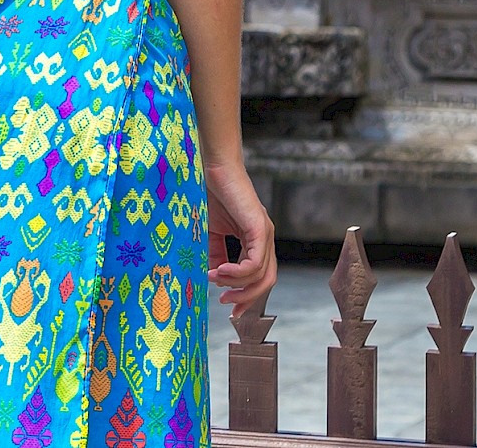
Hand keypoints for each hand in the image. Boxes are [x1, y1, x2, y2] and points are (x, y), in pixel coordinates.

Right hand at [203, 157, 275, 311]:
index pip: (259, 276)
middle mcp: (265, 239)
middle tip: (226, 305)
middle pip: (266, 281)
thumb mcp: (211, 231)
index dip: (246, 295)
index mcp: (255, 240)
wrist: (213, 168)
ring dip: (236, 283)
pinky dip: (238, 272)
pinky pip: (255, 262)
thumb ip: (215, 254)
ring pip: (261, 274)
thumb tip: (214, 278)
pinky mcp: (260, 228)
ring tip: (215, 279)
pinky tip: (220, 270)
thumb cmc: (210, 194)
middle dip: (247, 298)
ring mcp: (265, 233)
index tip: (229, 308)